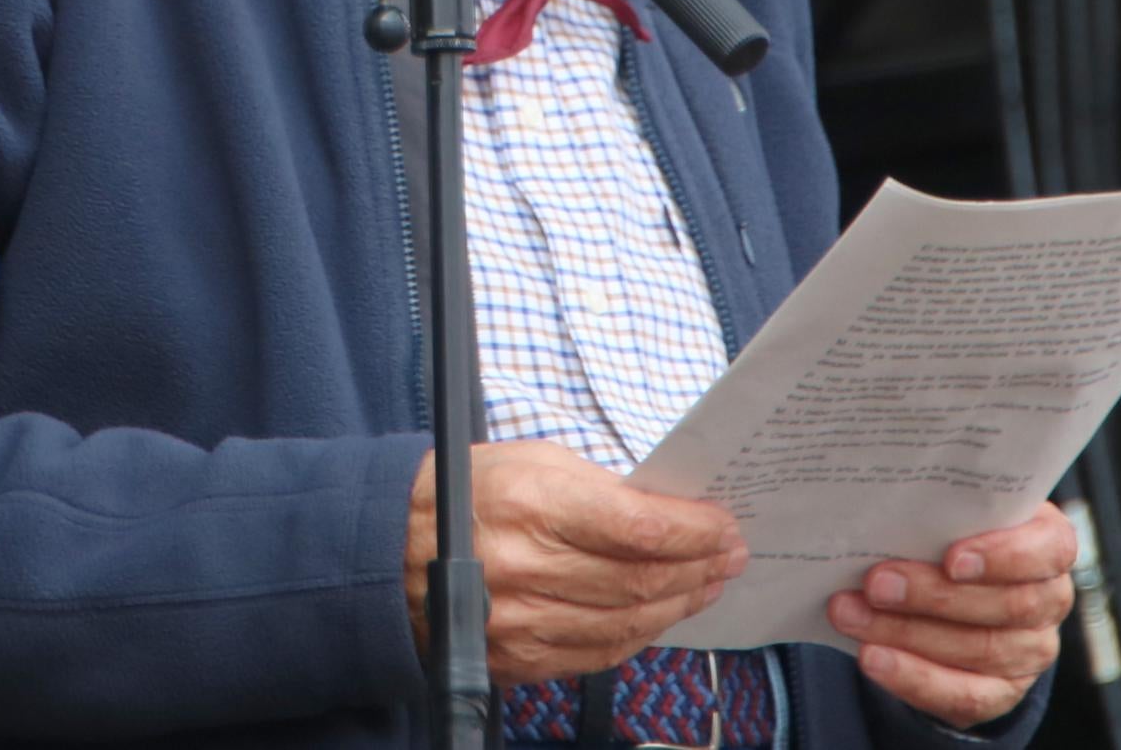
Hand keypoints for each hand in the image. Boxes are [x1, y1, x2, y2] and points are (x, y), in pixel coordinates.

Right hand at [402, 440, 746, 685]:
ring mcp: (522, 622)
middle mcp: (526, 568)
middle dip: (698, 567)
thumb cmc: (468, 494)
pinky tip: (661, 613)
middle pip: (640, 580)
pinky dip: (640, 633)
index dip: (692, 530)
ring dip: (680, 604)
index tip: (723, 525)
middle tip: (729, 555)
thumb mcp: (532, 461)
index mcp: (531, 504)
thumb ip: (603, 489)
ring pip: (628, 623)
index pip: (638, 527)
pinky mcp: (519, 659)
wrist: (391, 550)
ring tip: (707, 583)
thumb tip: (670, 512)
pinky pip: (599, 653)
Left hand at [827, 501, 1074, 729]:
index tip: (951, 558)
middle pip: (1005, 604)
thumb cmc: (954, 537)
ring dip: (907, 633)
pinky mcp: (1002, 691)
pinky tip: (873, 657)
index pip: (1047, 550)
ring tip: (852, 614)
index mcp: (1049, 545)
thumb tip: (880, 509)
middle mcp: (1050, 600)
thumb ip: (940, 512)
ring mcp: (1031, 651)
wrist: (957, 595)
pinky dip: (913, 676)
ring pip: (979, 649)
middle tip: (875, 583)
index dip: (1003, 556)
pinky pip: (963, 693)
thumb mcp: (959, 515)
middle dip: (932, 595)